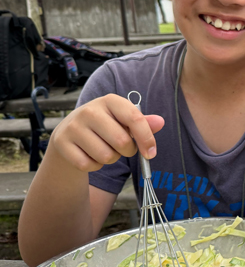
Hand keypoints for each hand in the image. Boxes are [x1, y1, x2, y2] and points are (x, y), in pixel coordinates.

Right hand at [49, 94, 164, 172]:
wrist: (69, 133)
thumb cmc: (105, 126)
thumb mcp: (124, 120)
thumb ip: (143, 123)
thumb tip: (160, 122)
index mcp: (110, 100)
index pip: (135, 119)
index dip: (147, 139)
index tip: (151, 153)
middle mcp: (89, 110)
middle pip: (122, 141)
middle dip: (128, 150)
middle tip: (122, 147)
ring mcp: (73, 126)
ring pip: (106, 156)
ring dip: (111, 159)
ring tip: (104, 148)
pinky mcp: (61, 143)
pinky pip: (89, 165)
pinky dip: (94, 166)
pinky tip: (90, 154)